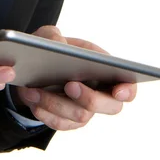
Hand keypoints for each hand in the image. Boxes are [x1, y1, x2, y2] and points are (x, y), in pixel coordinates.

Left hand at [15, 26, 136, 130]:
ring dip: (57, 103)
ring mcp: (85, 109)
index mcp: (104, 68)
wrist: (31, 67)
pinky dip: (45, 112)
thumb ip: (52, 36)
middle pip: (111, 107)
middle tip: (70, 85)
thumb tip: (59, 46)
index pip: (128, 84)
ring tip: (35, 90)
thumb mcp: (47, 35)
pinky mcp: (68, 121)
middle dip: (90, 98)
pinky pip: (60, 124)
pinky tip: (32, 98)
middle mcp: (100, 93)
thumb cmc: (49, 48)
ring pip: (81, 116)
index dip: (128, 89)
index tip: (118, 90)